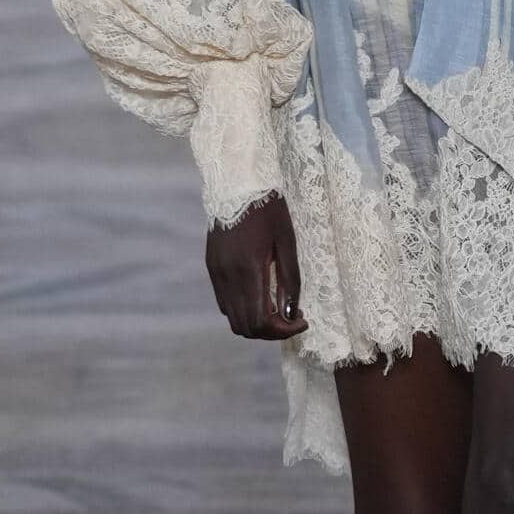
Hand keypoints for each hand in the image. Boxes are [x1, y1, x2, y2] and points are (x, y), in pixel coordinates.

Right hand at [204, 193, 308, 339]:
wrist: (237, 183)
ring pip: (232, 318)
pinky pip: (224, 303)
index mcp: (248, 269)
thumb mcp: (287, 241)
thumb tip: (292, 312)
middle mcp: (227, 276)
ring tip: (277, 309)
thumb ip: (290, 279)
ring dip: (256, 322)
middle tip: (292, 318)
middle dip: (271, 330)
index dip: (283, 330)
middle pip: (245, 327)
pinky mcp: (211, 267)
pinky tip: (259, 296)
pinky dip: (242, 309)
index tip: (301, 320)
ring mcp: (216, 273)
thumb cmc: (268, 208)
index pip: (261, 321)